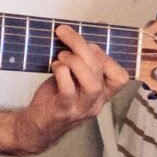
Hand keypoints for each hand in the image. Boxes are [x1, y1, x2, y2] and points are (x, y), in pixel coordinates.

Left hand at [7, 25, 130, 153]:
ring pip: (91, 83)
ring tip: (61, 56)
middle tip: (65, 35)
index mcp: (102, 93)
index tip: (87, 44)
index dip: (105, 55)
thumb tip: (93, 30)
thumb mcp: (75, 78)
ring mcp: (81, 107)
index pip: (119, 76)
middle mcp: (95, 101)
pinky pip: (68, 90)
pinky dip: (61, 72)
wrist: (36, 126)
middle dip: (82, 46)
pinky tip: (55, 67)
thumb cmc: (55, 99)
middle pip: (100, 70)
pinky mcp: (63, 110)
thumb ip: (84, 60)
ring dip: (75, 61)